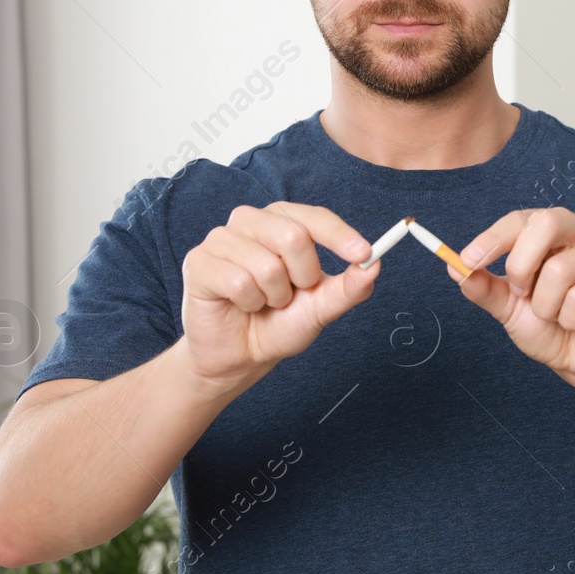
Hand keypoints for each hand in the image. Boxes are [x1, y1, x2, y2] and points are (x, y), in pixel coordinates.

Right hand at [179, 202, 377, 394]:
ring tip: (264, 302)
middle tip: (292, 294)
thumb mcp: (322, 307)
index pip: (315, 218)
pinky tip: (242, 306)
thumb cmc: (279, 323)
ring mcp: (221, 238)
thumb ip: (349, 287)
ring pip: (267, 265)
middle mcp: (251, 220)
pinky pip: (238, 282)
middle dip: (303, 277)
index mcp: (282, 220)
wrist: (240, 356)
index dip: (341, 236)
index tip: (364, 254)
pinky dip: (249, 303)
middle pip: (294, 236)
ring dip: (274, 296)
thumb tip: (375, 264)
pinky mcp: (199, 261)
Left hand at [453, 207, 574, 390]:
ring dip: (546, 306)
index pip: (520, 219)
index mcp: (553, 229)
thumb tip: (455, 270)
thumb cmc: (548, 326)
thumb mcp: (508, 308)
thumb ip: (485, 287)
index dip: (492, 239)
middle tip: (522, 294)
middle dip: (522, 266)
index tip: (467, 262)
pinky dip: (570, 319)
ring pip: (560, 270)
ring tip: (557, 315)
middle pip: (546, 224)